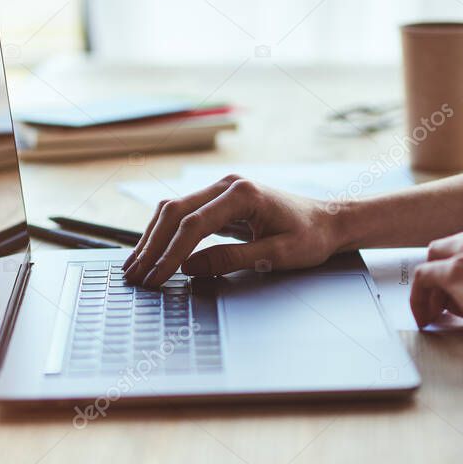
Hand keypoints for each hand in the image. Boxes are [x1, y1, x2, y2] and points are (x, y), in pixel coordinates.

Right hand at [122, 175, 341, 286]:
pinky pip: (183, 215)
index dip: (171, 253)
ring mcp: (220, 190)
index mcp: (243, 193)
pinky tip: (152, 254)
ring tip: (134, 268)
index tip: (157, 278)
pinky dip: (164, 235)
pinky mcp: (218, 201)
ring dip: (152, 239)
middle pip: (174, 212)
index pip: (194, 224)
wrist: (327, 221)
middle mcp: (226, 185)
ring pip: (172, 211)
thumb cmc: (310, 237)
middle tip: (134, 277)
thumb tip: (189, 267)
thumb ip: (233, 260)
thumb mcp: (278, 254)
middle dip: (151, 246)